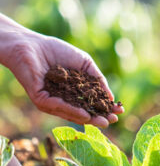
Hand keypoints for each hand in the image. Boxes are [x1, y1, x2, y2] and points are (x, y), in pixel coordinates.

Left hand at [1, 23, 122, 127]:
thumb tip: (111, 97)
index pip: (92, 103)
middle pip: (83, 112)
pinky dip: (71, 110)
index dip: (106, 108)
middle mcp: (64, 99)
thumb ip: (98, 80)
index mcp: (75, 92)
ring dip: (87, 118)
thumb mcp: (85, 65)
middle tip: (112, 121)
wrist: (32, 44)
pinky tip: (84, 114)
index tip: (119, 111)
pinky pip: (56, 106)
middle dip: (99, 118)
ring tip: (102, 121)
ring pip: (71, 113)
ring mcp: (52, 101)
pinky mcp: (40, 98)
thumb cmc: (58, 51)